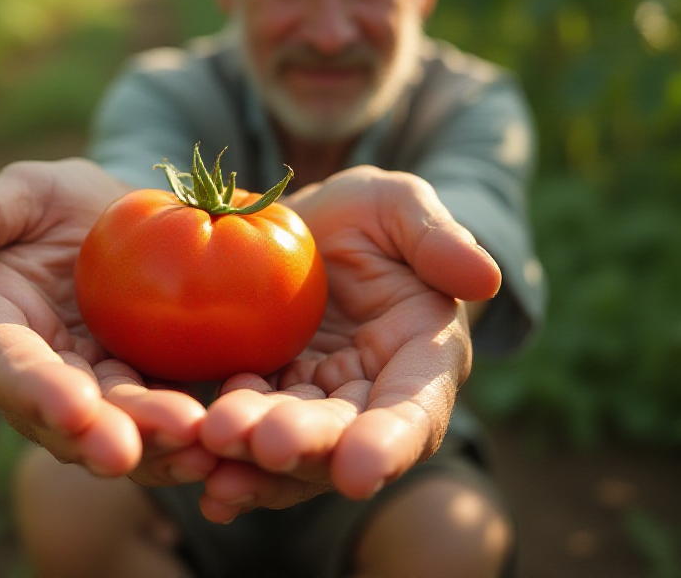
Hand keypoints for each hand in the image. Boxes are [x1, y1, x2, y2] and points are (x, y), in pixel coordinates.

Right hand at [0, 159, 216, 484]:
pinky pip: (162, 432)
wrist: (133, 226)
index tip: (72, 407)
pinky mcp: (144, 401)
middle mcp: (39, 380)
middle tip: (128, 453)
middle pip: (61, 421)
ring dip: (150, 448)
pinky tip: (218, 448)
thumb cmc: (68, 203)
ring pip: (117, 434)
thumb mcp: (32, 191)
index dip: (35, 391)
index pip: (5, 367)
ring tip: (191, 447)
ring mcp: (94, 398)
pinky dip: (187, 444)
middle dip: (95, 438)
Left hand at [195, 166, 500, 522]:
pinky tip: (194, 475)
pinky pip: (243, 439)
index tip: (358, 471)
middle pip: (342, 439)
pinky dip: (221, 460)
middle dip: (306, 447)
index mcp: (422, 359)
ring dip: (253, 459)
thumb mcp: (397, 205)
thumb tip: (486, 278)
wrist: (297, 230)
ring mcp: (312, 407)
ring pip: (288, 449)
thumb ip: (437, 237)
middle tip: (264, 442)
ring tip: (213, 443)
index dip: (389, 445)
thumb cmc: (362, 215)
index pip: (415, 412)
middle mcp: (370, 399)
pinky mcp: (261, 405)